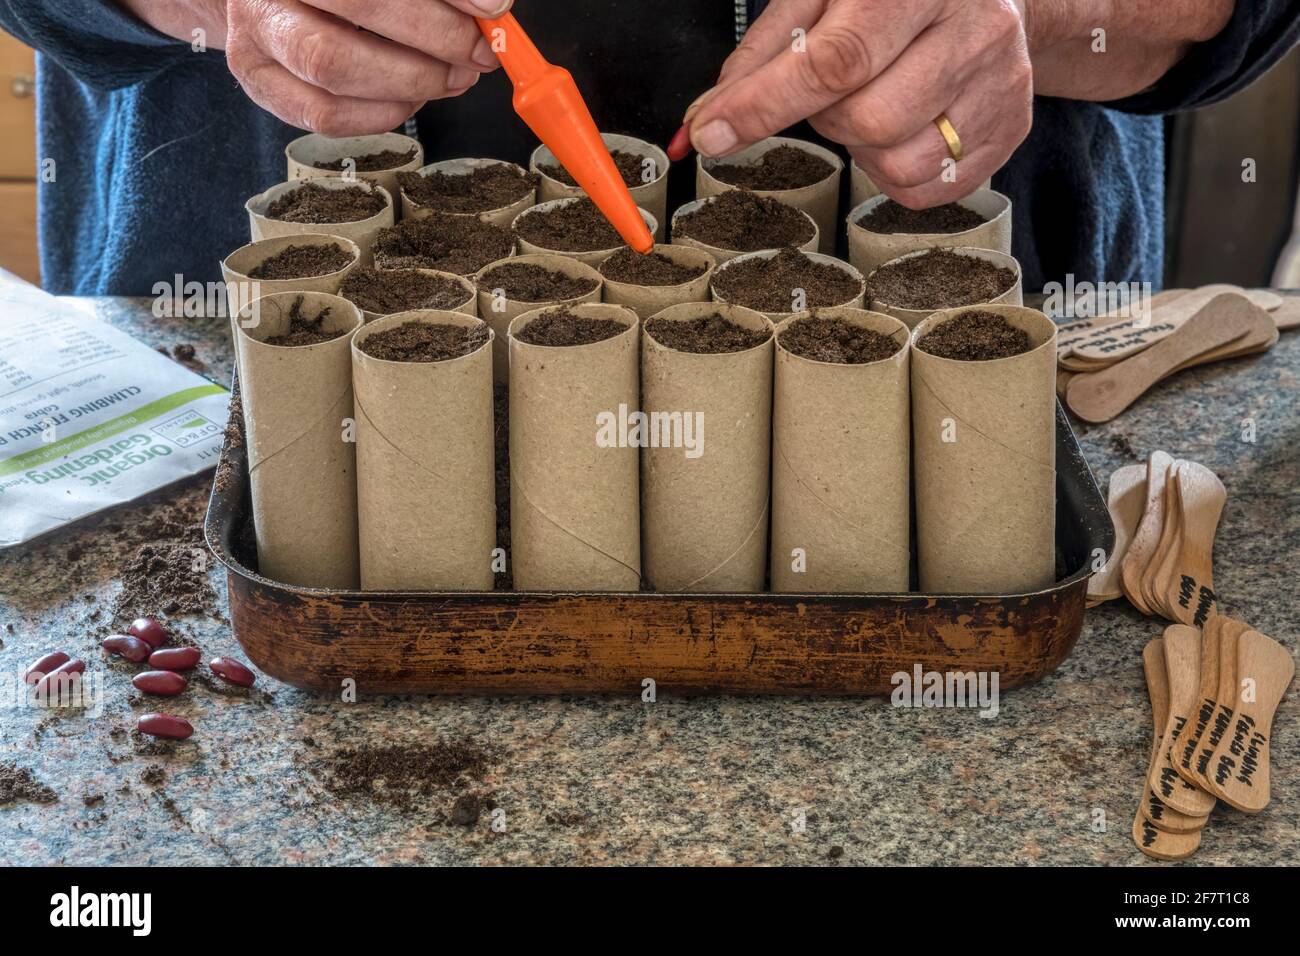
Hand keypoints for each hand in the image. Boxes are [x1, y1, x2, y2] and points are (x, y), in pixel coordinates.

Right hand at [123, 0, 512, 135]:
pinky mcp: (259, 82)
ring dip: (409, 80)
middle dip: (433, 37)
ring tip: (450, 78)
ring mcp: (255, 34)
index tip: (491, 7)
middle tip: (476, 53)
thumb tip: (490, 7)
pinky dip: (381, 113)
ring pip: (334, 67)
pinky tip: (411, 98)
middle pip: (357, 7)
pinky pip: (325, 114)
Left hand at [685, 0, 1032, 208]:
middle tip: (833, 89)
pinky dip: (893, 172)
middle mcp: (972, 27)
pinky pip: (928, 190)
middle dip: (826, 118)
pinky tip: (901, 126)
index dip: (766, 105)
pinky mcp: (1010, 127)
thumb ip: (764, 54)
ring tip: (872, 102)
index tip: (714, 134)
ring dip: (860, 148)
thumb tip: (707, 121)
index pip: (833, 61)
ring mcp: (1000, 81)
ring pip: (898, 161)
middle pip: (866, 120)